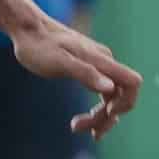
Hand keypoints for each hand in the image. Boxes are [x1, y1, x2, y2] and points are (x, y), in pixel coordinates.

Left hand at [10, 17, 140, 138]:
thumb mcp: (58, 62)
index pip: (131, 83)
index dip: (125, 102)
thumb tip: (109, 88)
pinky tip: (82, 119)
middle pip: (121, 95)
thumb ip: (84, 73)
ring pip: (110, 96)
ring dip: (100, 115)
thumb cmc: (38, 46)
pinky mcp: (87, 68)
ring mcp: (97, 65)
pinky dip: (96, 107)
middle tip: (79, 129)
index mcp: (101, 60)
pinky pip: (101, 91)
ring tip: (76, 127)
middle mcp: (104, 62)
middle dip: (106, 116)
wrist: (27, 28)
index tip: (104, 114)